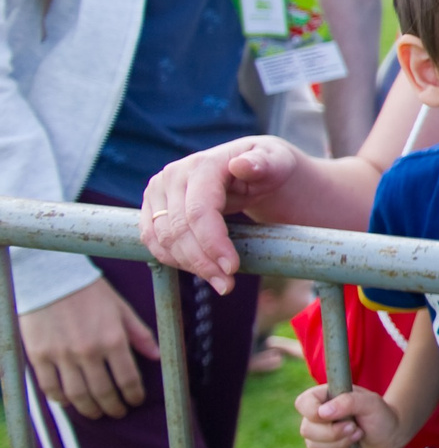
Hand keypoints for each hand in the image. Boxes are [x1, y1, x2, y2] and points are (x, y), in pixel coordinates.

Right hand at [22, 278, 159, 418]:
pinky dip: (60, 399)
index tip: (135, 402)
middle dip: (113, 407)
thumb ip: (140, 334)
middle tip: (118, 412)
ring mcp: (62, 355)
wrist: (50, 278)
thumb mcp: (121, 309)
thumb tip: (157, 356)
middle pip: (103, 392)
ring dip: (90, 409)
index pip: (128, 379)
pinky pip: (50, 387)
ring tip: (97, 413)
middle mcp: (89, 351)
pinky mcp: (39, 356)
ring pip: (78, 395)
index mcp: (113, 339)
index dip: (133, 396)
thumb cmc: (90, 292)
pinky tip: (69, 402)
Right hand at [138, 135, 304, 292]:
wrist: (253, 168)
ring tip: (220, 282)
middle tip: (227, 285)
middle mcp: (173, 175)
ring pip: (163, 240)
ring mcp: (158, 191)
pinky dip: (174, 260)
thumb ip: (264, 163)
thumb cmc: (268, 166)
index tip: (232, 268)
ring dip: (189, 266)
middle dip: (203, 262)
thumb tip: (242, 165)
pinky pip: (153, 242)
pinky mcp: (152, 207)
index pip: (198, 212)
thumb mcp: (277, 162)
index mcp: (202, 165)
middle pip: (178, 230)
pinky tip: (201, 271)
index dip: (213, 243)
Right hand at [295, 382, 398, 447]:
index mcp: (324, 397)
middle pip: (307, 429)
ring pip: (312, 446)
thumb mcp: (371, 403)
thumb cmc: (379, 415)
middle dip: (334, 433)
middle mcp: (317, 416)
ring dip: (339, 444)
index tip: (336, 417)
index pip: (303, 403)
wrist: (389, 437)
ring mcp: (318, 436)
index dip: (314, 413)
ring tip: (357, 436)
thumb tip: (322, 412)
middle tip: (356, 429)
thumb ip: (348, 402)